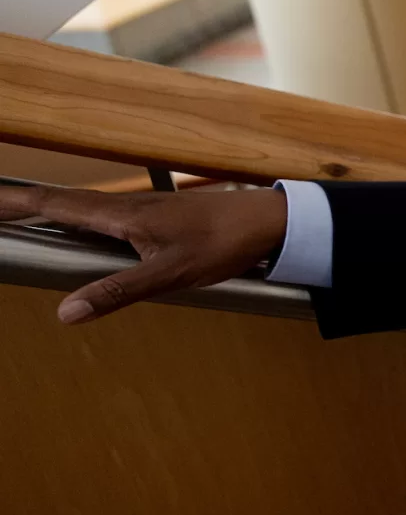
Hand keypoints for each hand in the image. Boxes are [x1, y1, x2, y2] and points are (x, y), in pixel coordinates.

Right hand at [0, 184, 288, 323]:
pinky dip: (80, 216)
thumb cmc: (225, 243)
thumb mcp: (170, 275)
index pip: (57, 205)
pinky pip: (106, 214)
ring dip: (50, 208)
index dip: (18, 203)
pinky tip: (81, 229)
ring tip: (21, 215)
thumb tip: (66, 312)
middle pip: (63, 202)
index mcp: (123, 215)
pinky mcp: (160, 216)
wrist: (271, 221)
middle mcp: (128, 206)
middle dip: (23, 203)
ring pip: (85, 207)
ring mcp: (145, 209)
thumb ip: (118, 292)